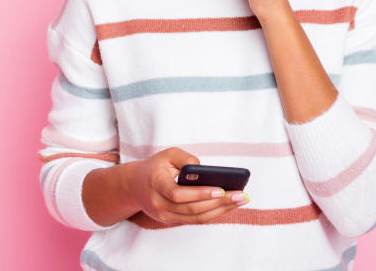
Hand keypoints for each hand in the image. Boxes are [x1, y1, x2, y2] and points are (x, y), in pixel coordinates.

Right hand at [125, 147, 248, 224]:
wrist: (134, 186)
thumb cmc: (155, 167)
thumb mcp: (167, 154)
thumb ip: (185, 158)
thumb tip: (205, 170)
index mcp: (156, 184)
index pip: (178, 194)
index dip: (201, 194)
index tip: (221, 189)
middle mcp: (159, 204)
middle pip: (192, 209)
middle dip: (219, 203)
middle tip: (241, 195)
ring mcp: (164, 216)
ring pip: (196, 218)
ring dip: (220, 210)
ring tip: (240, 201)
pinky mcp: (171, 221)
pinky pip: (195, 220)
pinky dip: (213, 214)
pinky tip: (228, 206)